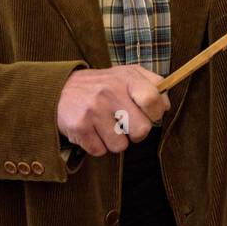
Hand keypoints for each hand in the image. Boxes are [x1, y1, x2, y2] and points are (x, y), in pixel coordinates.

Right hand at [56, 65, 170, 156]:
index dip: (157, 113)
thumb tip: (166, 105)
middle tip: (127, 125)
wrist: (60, 90)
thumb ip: (152, 84)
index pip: (153, 99)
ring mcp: (93, 110)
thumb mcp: (127, 74)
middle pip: (142, 129)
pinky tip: (92, 132)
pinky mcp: (79, 127)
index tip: (151, 115)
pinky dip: (98, 146)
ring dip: (116, 141)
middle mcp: (109, 92)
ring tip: (107, 127)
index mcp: (126, 78)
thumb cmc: (102, 85)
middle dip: (137, 133)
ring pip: (121, 145)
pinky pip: (100, 151)